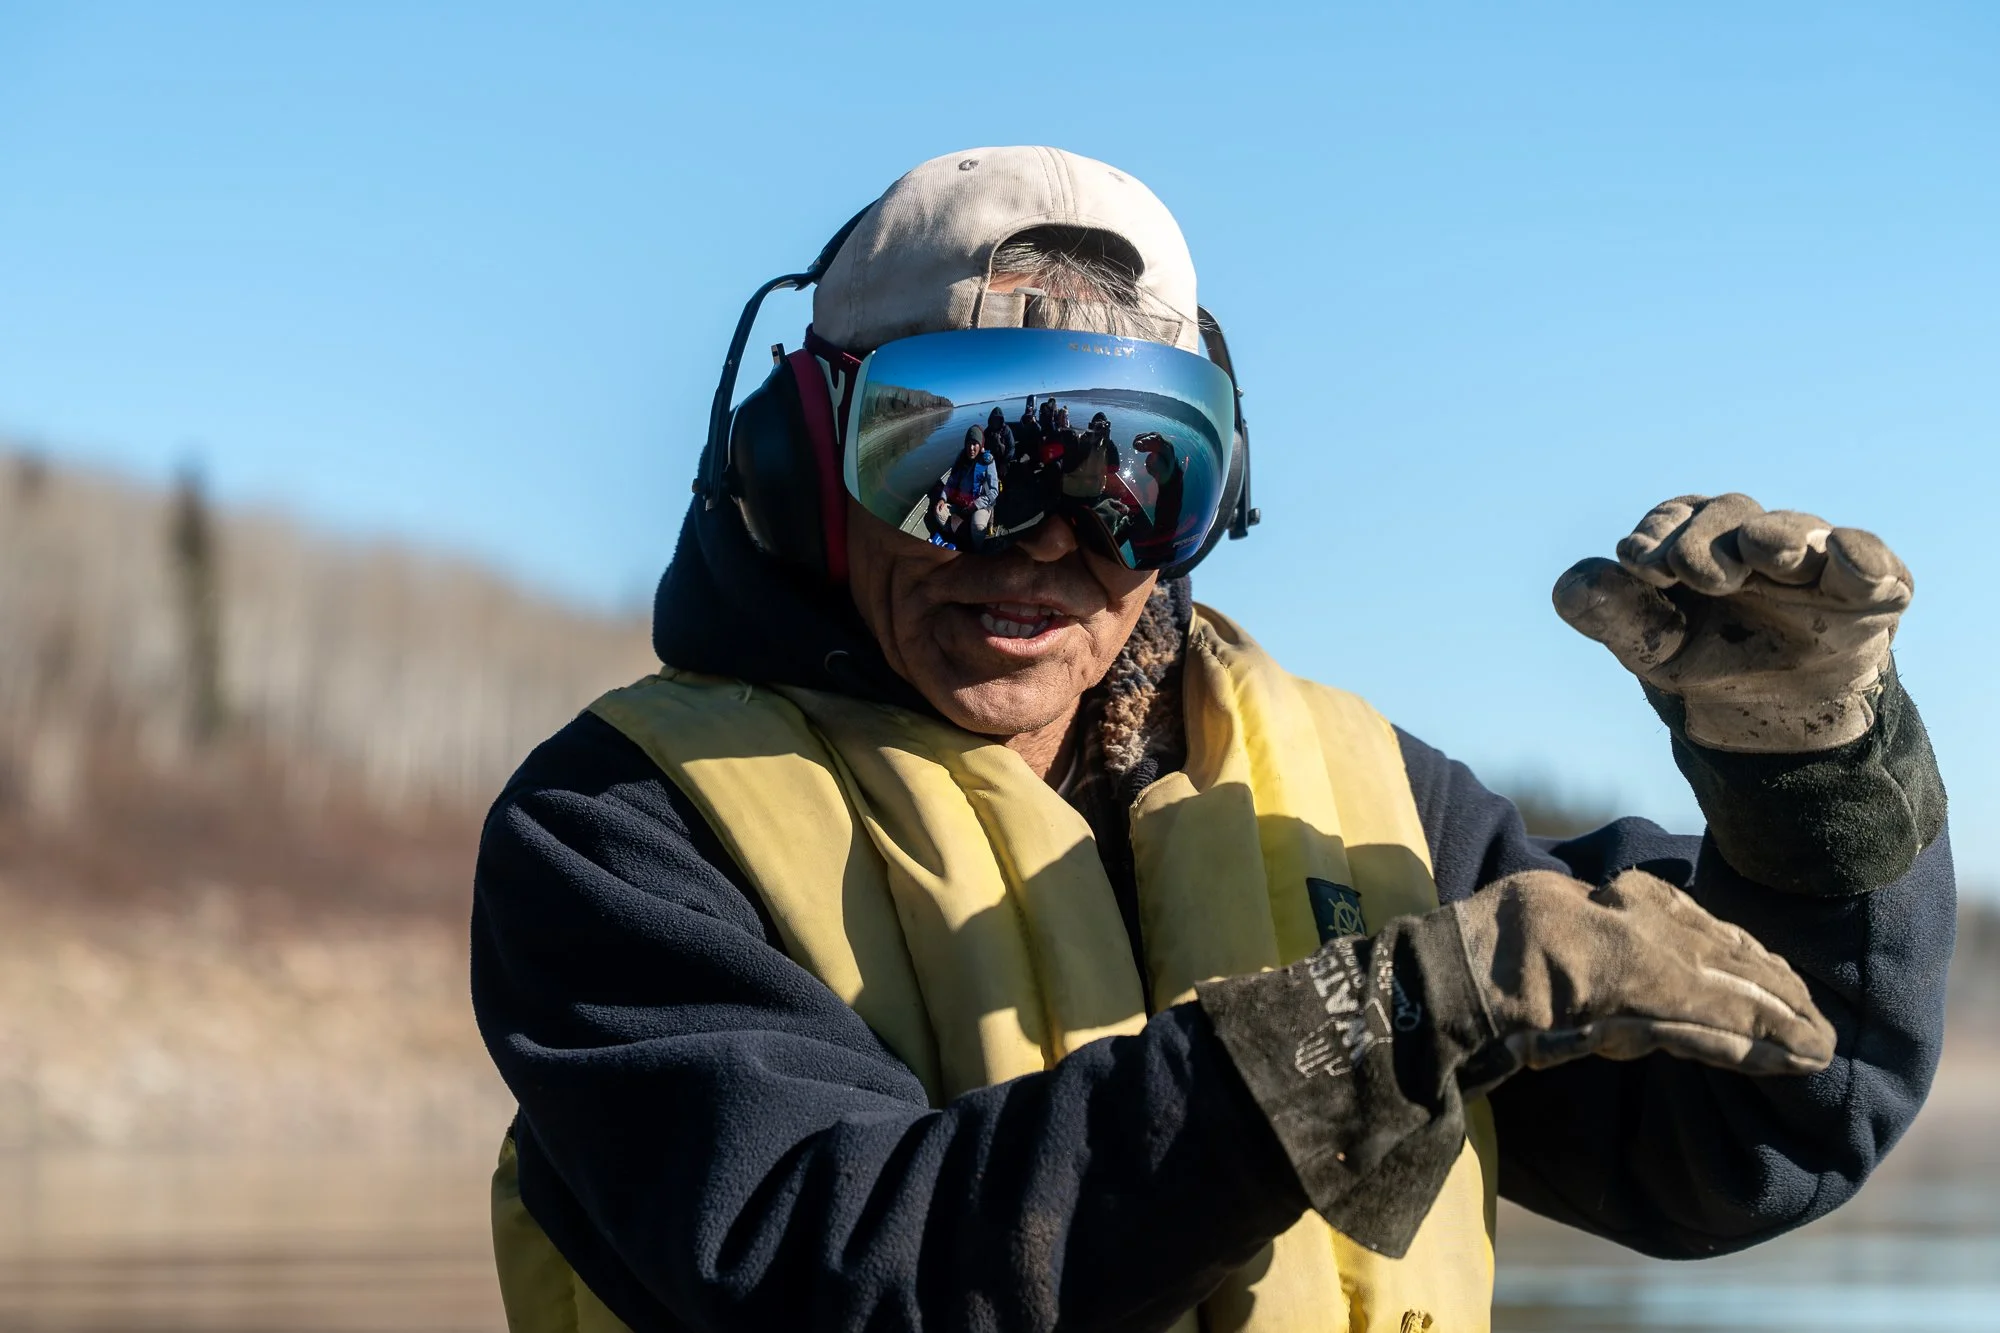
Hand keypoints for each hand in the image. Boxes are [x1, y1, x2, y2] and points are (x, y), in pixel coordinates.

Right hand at [1199, 868, 1829, 1108]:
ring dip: (1762, 1007)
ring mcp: (1571, 931)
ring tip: (1812, 1041)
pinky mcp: (1581, 969)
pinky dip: (1726, 1026)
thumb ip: (1572, 985)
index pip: (1657, 913)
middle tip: (1814, 1016)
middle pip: (1687, 931)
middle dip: (1757, 974)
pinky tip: (1770, 1048)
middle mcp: (1567, 903)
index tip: (1770, 973)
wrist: (1383, 1014)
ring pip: (1693, 964)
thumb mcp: (1515, 984)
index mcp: (1550, 902)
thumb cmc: (1432, 1007)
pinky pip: (1672, 1000)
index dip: (1722, 945)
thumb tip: (1638, 1017)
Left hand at [1553, 494, 1911, 750]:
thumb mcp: (1650, 643)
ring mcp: (1817, 559)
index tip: (1637, 562)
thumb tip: (1568, 588)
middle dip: (1707, 538)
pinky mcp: (1871, 589)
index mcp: (1701, 540)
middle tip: (1690, 572)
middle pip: (1731, 515)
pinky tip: (1845, 559)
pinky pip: (1871, 562)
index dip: (1657, 532)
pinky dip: (1862, 557)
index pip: (1676, 516)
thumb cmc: (1708, 658)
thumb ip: (1609, 613)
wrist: (1778, 715)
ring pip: (1797, 531)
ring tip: (1763, 551)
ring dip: (1778, 537)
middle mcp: (1757, 537)